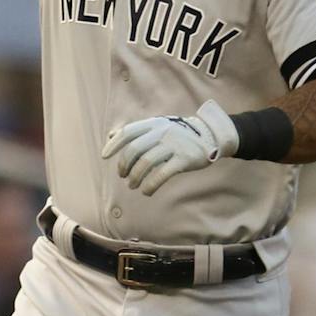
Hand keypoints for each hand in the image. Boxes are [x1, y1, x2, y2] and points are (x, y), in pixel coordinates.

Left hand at [102, 101, 238, 195]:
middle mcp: (162, 132)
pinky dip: (151, 185)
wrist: (211, 135)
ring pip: (146, 163)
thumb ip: (138, 131)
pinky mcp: (184, 159)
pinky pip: (162, 174)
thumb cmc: (180, 134)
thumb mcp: (159, 126)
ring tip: (132, 185)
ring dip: (135, 177)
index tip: (104, 156)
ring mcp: (174, 145)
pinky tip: (147, 191)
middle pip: (134, 150)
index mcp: (154, 123)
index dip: (114, 145)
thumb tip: (111, 136)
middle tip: (122, 175)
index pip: (128, 132)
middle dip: (124, 165)